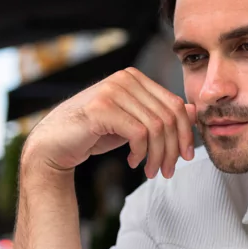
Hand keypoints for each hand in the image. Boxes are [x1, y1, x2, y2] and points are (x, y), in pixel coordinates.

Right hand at [23, 67, 196, 179]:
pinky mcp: (102, 108)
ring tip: (150, 171)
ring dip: (157, 155)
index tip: (184, 156)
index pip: (174, 104)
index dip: (185, 133)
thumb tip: (193, 110)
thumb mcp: (133, 125)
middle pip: (169, 116)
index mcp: (134, 78)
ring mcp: (112, 91)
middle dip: (173, 148)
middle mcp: (125, 79)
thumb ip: (159, 115)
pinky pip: (139, 134)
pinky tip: (132, 162)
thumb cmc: (94, 133)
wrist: (54, 144)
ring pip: (156, 127)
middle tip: (167, 171)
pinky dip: (141, 153)